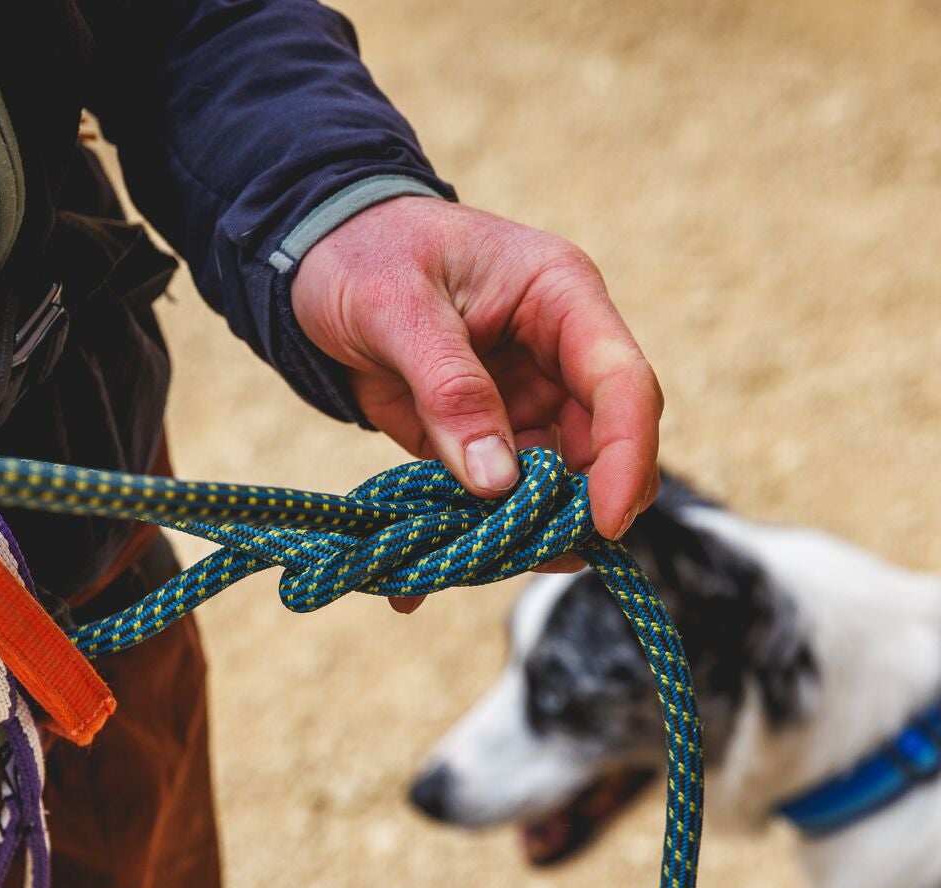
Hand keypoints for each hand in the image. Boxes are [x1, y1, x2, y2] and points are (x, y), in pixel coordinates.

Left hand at [292, 198, 662, 609]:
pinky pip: (494, 502)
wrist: (313, 256)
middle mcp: (559, 356)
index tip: (605, 522)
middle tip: (526, 557)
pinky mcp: (487, 439)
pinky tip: (419, 581)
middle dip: (574, 511)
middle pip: (603, 450)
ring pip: (553, 488)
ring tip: (460, 567)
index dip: (627, 457)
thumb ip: (450, 387)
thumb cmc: (362, 251)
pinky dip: (467, 541)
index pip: (624, 386)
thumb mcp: (395, 306)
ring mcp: (527, 401)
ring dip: (518, 534)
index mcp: (561, 298)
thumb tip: (498, 481)